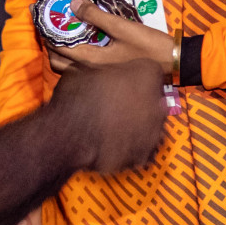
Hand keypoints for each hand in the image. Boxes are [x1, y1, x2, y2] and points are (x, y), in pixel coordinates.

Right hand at [46, 60, 166, 173]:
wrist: (67, 134)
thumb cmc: (76, 97)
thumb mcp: (85, 69)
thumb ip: (104, 72)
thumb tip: (101, 75)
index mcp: (147, 73)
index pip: (149, 71)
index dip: (133, 77)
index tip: (120, 82)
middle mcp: (158, 102)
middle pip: (153, 99)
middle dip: (138, 102)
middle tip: (114, 105)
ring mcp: (154, 132)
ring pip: (149, 125)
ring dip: (135, 125)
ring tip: (110, 127)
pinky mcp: (144, 155)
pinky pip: (139, 148)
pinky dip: (128, 148)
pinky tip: (110, 144)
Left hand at [48, 0, 173, 76]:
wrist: (174, 64)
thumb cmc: (148, 46)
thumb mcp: (122, 27)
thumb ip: (96, 16)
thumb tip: (72, 4)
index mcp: (90, 60)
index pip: (58, 48)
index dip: (45, 31)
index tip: (38, 17)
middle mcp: (90, 72)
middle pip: (58, 62)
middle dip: (50, 44)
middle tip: (50, 25)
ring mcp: (98, 77)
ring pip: (69, 68)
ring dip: (62, 52)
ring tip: (64, 33)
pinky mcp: (107, 76)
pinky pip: (82, 69)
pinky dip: (75, 57)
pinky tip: (83, 43)